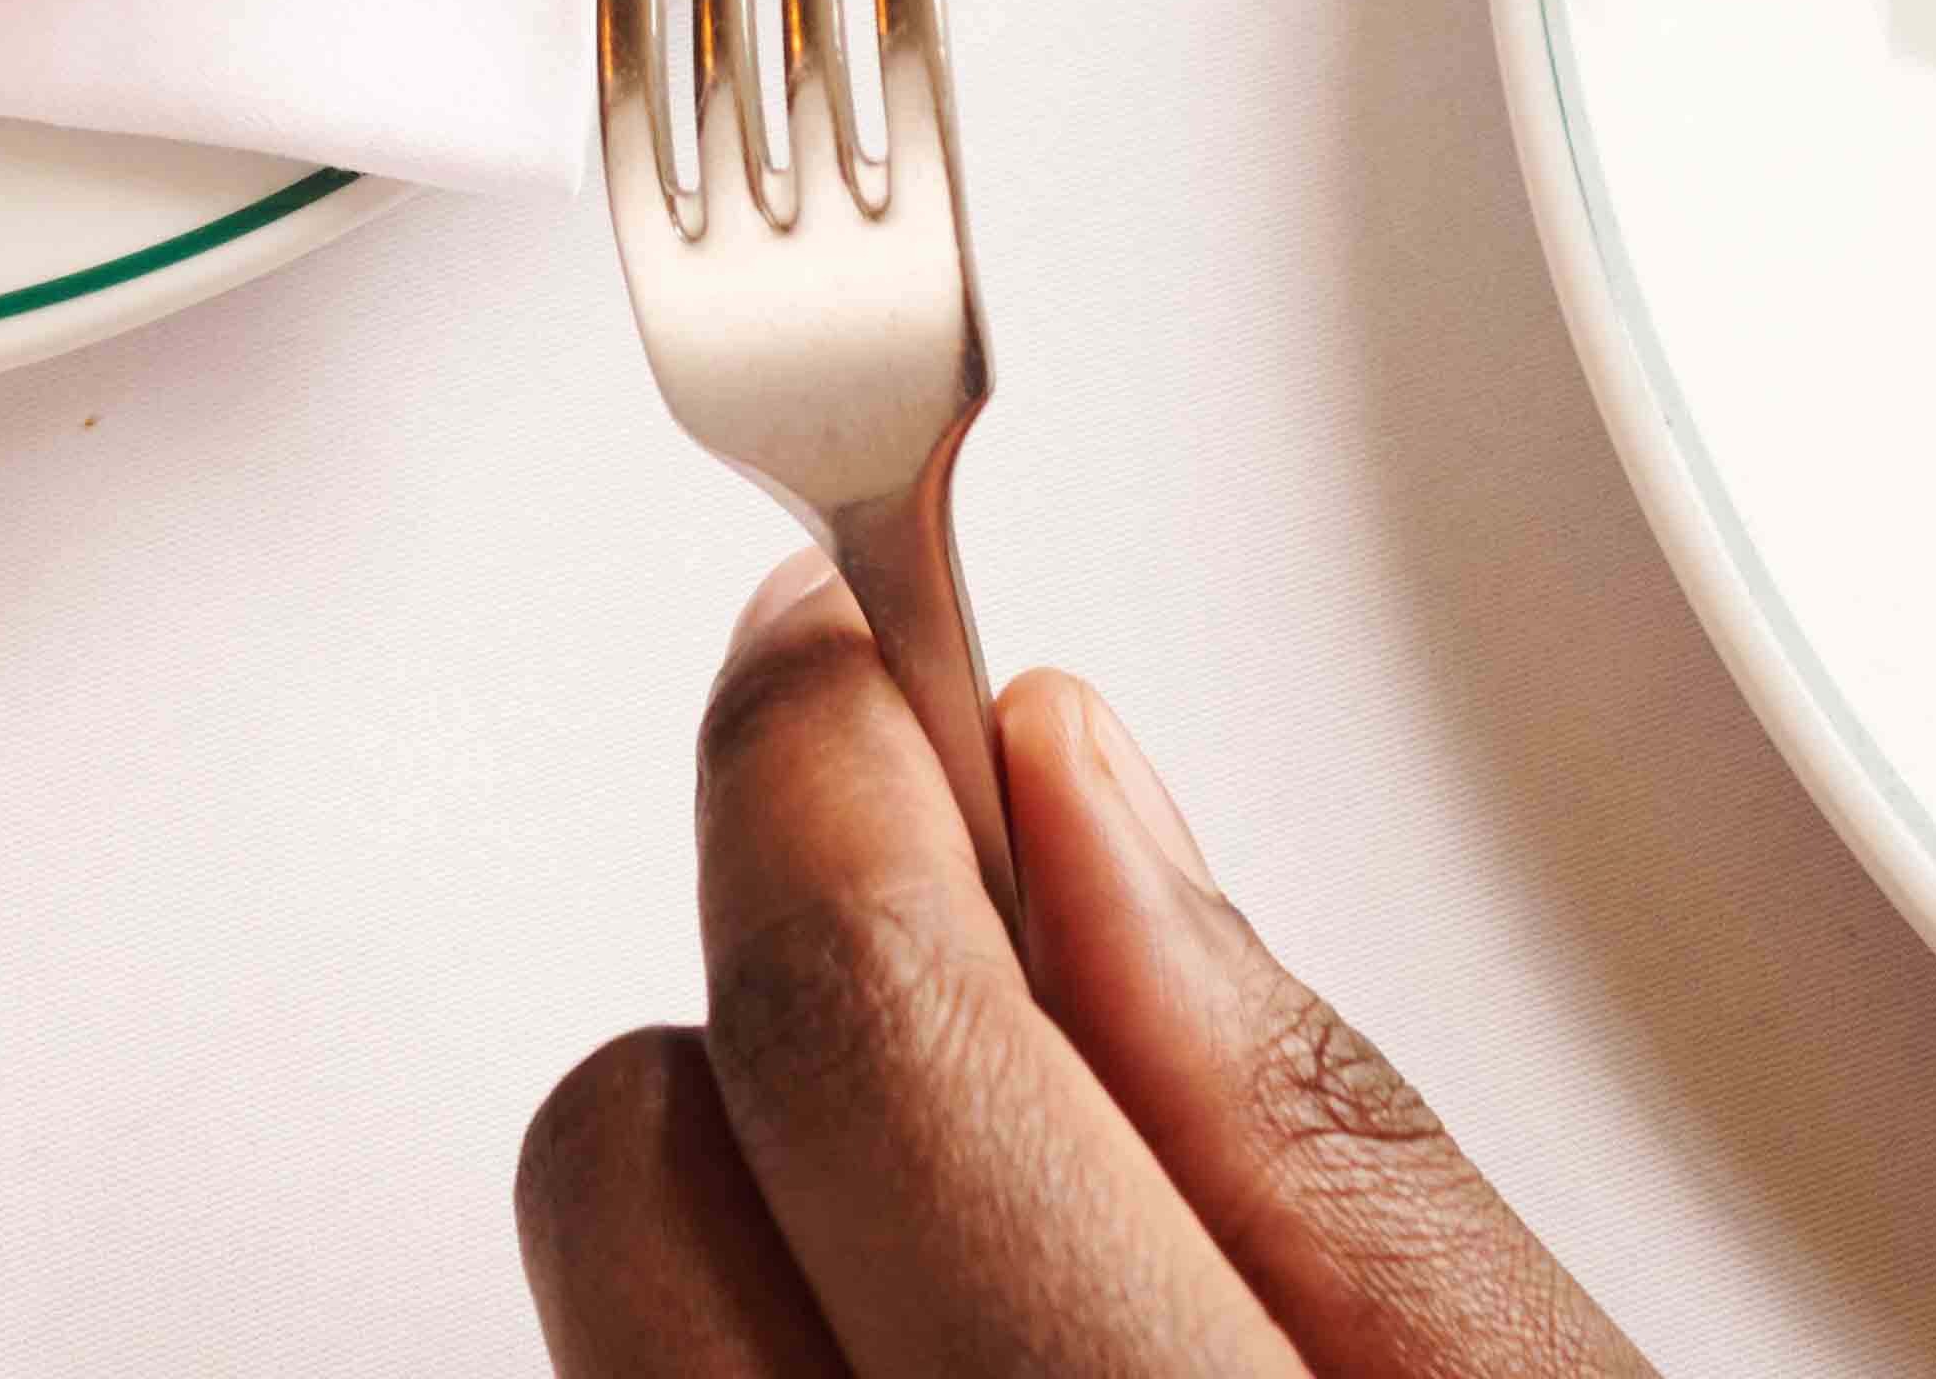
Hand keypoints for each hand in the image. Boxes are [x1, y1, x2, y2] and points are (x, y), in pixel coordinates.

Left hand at [522, 566, 1652, 1376]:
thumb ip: (1326, 1134)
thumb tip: (1061, 777)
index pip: (861, 1046)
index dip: (826, 775)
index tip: (838, 626)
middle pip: (637, 1155)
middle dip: (796, 979)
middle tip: (957, 890)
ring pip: (609, 1275)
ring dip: (776, 1170)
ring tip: (1020, 1189)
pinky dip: (772, 1311)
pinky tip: (958, 1325)